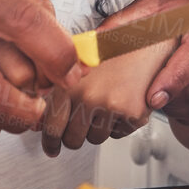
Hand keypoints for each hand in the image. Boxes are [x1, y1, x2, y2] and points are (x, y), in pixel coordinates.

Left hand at [39, 46, 161, 155]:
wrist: (146, 41)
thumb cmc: (111, 50)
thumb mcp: (77, 64)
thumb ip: (58, 89)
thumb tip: (41, 120)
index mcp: (69, 83)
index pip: (52, 127)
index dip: (50, 142)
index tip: (51, 148)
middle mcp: (89, 96)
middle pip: (73, 140)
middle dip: (74, 137)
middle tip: (79, 127)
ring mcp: (112, 107)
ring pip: (95, 139)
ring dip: (97, 129)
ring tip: (103, 105)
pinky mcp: (134, 114)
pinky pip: (118, 134)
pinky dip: (118, 125)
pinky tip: (120, 103)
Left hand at [99, 0, 188, 126]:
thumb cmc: (184, 2)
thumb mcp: (152, 4)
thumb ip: (123, 23)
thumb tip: (92, 46)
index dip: (174, 81)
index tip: (154, 98)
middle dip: (175, 103)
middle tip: (155, 102)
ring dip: (187, 113)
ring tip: (169, 105)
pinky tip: (186, 107)